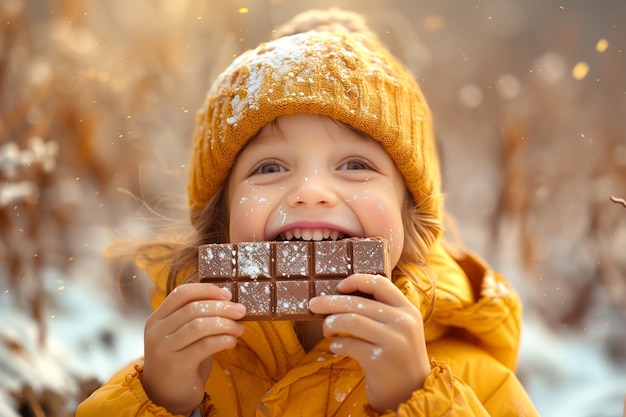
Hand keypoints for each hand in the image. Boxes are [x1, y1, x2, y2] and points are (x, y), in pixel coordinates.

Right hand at [142, 283, 245, 414]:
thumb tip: (229, 302)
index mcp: (158, 318)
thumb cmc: (180, 359)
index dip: (207, 290)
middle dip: (222, 307)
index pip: (181, 293)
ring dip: (225, 324)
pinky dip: (223, 340)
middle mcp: (156, 331)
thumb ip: (197, 317)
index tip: (227, 294)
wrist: (166, 395)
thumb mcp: (182, 334)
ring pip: (199, 325)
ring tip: (238, 328)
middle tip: (241, 310)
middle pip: (193, 308)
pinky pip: (204, 346)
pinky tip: (231, 342)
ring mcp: (163, 349)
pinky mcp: (175, 366)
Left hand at [308, 274, 430, 411]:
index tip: (339, 286)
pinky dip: (337, 344)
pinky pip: (349, 344)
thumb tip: (343, 294)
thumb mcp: (400, 329)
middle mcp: (403, 323)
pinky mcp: (379, 360)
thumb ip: (381, 311)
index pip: (381, 283)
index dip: (357, 280)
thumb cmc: (398, 357)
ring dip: (331, 323)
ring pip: (351, 320)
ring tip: (327, 329)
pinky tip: (336, 347)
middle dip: (330, 302)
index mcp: (408, 310)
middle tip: (313, 304)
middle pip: (359, 302)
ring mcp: (393, 342)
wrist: (411, 393)